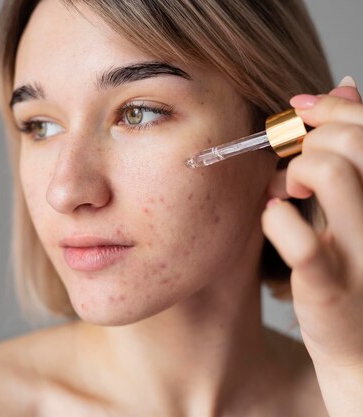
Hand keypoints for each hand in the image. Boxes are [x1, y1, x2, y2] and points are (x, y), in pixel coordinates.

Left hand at [262, 76, 362, 414]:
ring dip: (293, 173)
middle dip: (310, 139)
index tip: (300, 110)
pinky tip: (273, 222)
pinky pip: (301, 237)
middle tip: (294, 167)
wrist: (361, 349)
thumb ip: (353, 150)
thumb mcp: (360, 204)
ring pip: (330, 171)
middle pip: (352, 140)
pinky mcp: (332, 286)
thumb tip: (341, 85)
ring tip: (285, 193)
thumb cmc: (354, 265)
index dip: (333, 107)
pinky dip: (275, 220)